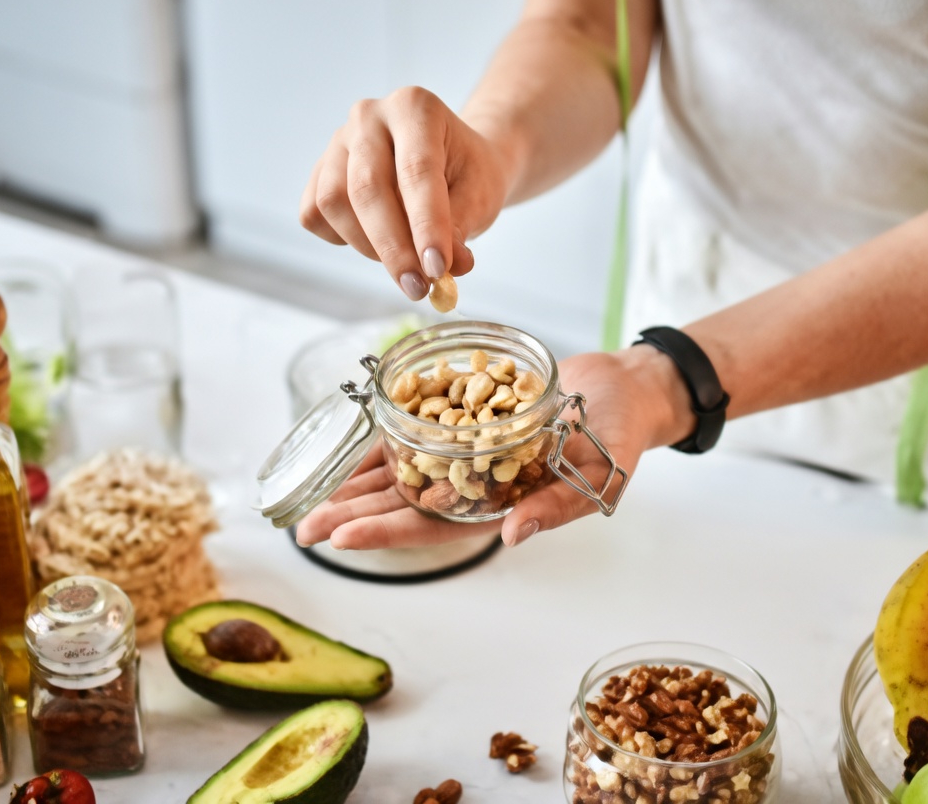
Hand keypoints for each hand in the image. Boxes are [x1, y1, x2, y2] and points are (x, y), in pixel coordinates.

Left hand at [295, 348, 681, 548]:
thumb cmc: (620, 436)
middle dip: (354, 515)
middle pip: (404, 504)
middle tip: (303, 527)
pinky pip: (416, 429)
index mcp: (502, 507)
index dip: (387, 533)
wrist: (624, 389)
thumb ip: (558, 506)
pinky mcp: (465, 416)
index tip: (342, 538)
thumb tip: (514, 534)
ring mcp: (467, 452)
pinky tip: (348, 442)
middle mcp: (476, 485)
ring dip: (356, 483)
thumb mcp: (601, 475)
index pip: (434, 528)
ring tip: (308, 495)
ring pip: (401, 471)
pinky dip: (384, 435)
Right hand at [299, 86, 513, 299]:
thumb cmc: (468, 174)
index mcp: (415, 107)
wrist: (453, 160)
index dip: (426, 226)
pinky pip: (314, 214)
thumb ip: (461, 228)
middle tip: (418, 288)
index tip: (438, 270)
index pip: (416, 171)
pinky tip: (374, 240)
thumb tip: (446, 269)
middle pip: (367, 188)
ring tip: (404, 261)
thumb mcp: (480, 196)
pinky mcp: (319, 170)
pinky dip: (342, 238)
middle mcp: (369, 116)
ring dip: (367, 246)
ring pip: (333, 202)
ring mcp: (338, 141)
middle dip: (393, 247)